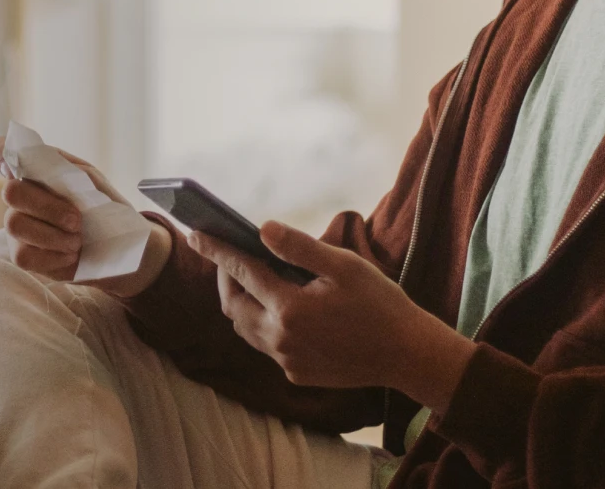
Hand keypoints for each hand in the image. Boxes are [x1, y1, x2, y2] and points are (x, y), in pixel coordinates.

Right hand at [0, 139, 170, 294]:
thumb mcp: (94, 184)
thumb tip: (44, 166)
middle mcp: (22, 195)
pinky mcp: (23, 254)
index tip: (12, 170)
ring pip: (15, 225)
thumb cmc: (105, 209)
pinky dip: (52, 256)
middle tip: (76, 220)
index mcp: (38, 170)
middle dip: (47, 207)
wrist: (121, 248)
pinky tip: (70, 255)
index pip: (0, 152)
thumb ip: (68, 172)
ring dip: (53, 235)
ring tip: (78, 240)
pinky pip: (22, 255)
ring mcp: (18, 225)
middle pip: (10, 192)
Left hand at [191, 222, 472, 409]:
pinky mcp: (295, 374)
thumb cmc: (380, 304)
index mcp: (290, 307)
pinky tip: (280, 309)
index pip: (242, 271)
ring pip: (245, 329)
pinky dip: (262, 324)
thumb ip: (300, 248)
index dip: (217, 250)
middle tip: (230, 258)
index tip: (197, 234)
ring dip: (241, 303)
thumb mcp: (344, 266)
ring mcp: (286, 360)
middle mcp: (280, 338)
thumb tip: (263, 229)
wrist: (407, 355)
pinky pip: (266, 346)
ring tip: (251, 280)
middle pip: (232, 306)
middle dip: (225, 279)